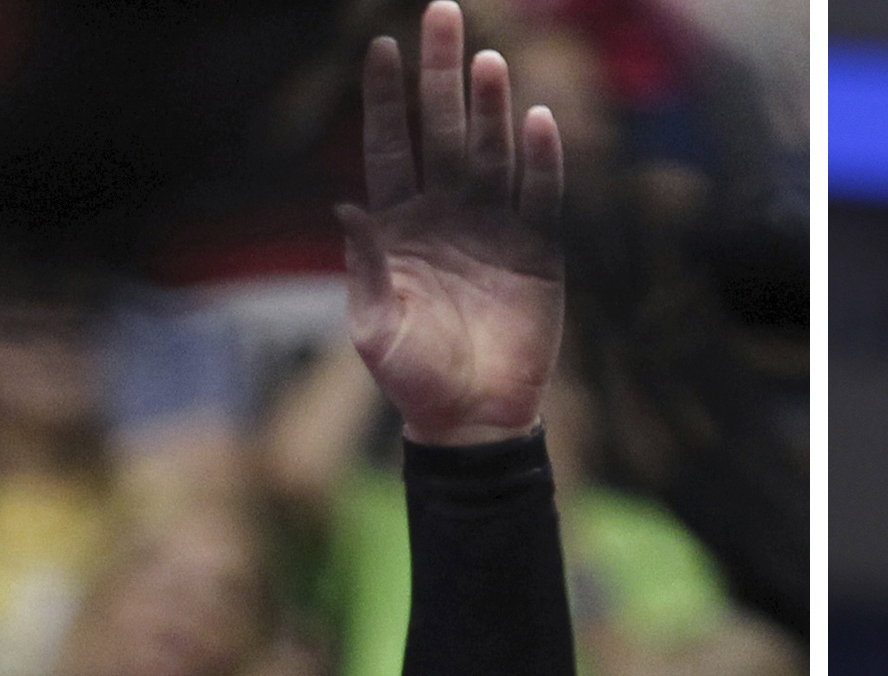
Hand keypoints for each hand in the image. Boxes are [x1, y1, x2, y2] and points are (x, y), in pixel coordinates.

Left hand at [342, 1, 565, 446]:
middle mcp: (446, 216)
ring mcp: (493, 231)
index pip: (390, 147)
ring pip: (492, 154)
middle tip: (444, 13)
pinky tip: (538, 121)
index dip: (387, 100)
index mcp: (400, 228)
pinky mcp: (537, 254)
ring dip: (491, 108)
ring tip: (488, 61)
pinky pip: (540, 197)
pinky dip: (541, 161)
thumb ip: (366, 267)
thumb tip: (347, 205)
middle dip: (442, 75)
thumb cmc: (413, 380)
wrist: (472, 423)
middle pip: (443, 131)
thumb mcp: (375, 328)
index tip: (382, 47)